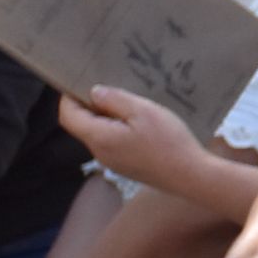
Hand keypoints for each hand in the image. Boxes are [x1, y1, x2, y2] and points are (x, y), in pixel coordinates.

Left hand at [57, 88, 213, 193]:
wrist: (190, 176)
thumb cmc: (168, 142)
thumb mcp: (144, 112)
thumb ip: (115, 100)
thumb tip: (94, 92)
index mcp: (99, 137)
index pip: (68, 116)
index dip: (68, 99)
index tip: (80, 82)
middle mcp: (99, 152)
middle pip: (82, 126)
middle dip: (88, 106)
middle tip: (108, 89)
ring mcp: (112, 163)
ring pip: (98, 135)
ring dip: (105, 118)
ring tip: (128, 105)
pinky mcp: (125, 167)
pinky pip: (112, 144)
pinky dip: (116, 130)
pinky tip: (139, 126)